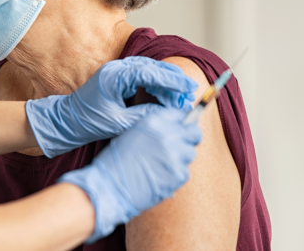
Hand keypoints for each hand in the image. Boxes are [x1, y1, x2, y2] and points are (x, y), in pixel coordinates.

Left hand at [26, 56, 196, 156]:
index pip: (150, 73)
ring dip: (165, 82)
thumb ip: (144, 116)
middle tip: (189, 92)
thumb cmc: (88, 122)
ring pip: (149, 71)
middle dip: (172, 80)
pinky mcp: (117, 78)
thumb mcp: (119, 123)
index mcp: (114, 76)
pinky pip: (141, 76)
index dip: (172, 80)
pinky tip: (165, 96)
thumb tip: (168, 114)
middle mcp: (116, 69)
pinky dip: (155, 84)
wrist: (66, 121)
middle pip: (152, 68)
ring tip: (181, 96)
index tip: (188, 88)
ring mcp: (116, 71)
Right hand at [58, 107, 202, 242]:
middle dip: (189, 139)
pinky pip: (185, 172)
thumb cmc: (115, 162)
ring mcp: (175, 155)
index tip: (180, 130)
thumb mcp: (132, 133)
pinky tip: (159, 178)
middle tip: (179, 147)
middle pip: (194, 133)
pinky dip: (175, 176)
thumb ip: (155, 129)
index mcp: (154, 121)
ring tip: (161, 166)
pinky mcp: (178, 174)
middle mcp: (168, 135)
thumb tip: (174, 129)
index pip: (181, 115)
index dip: (181, 123)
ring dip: (180, 159)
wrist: (109, 187)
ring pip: (190, 154)